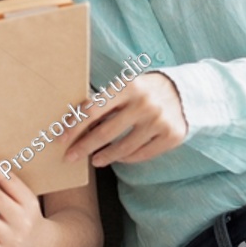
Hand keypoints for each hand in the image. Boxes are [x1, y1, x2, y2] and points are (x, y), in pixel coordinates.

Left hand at [62, 71, 187, 166]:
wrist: (184, 91)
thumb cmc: (143, 91)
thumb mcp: (125, 88)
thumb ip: (104, 103)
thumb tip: (72, 124)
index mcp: (128, 86)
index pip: (94, 109)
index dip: (75, 126)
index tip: (61, 138)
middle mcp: (144, 103)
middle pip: (106, 132)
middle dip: (84, 147)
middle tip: (69, 157)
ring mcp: (159, 121)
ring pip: (124, 148)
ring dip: (105, 156)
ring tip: (95, 160)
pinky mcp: (172, 136)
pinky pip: (142, 154)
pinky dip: (127, 158)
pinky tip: (118, 158)